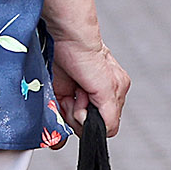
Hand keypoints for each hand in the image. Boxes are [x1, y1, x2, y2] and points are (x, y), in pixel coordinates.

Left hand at [45, 28, 130, 142]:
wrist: (64, 36)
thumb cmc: (89, 55)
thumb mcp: (109, 88)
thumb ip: (110, 115)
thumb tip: (106, 133)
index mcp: (114, 94)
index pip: (105, 125)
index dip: (94, 121)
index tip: (87, 106)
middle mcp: (96, 95)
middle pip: (87, 125)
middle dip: (80, 115)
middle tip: (78, 96)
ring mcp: (77, 94)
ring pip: (71, 122)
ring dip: (67, 111)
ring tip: (70, 92)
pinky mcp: (60, 91)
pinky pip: (58, 115)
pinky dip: (56, 111)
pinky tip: (59, 98)